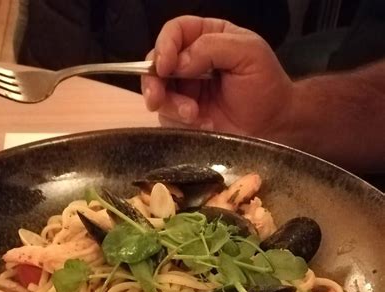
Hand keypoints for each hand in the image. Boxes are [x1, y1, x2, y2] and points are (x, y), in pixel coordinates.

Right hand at [142, 16, 293, 138]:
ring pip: (157, 92)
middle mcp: (191, 62)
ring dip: (169, 104)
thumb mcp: (249, 53)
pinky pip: (167, 117)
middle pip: (155, 62)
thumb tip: (179, 62)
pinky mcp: (184, 118)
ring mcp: (185, 91)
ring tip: (193, 115)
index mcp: (207, 37)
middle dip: (152, 80)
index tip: (165, 66)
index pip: (175, 32)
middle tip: (157, 98)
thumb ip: (213, 47)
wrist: (273, 125)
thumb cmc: (265, 85)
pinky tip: (200, 123)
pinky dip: (178, 121)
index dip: (164, 46)